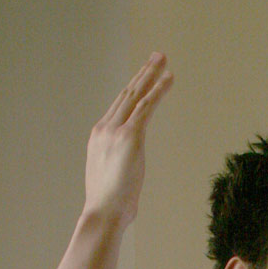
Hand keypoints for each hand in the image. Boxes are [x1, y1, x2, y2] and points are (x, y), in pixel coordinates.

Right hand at [83, 53, 172, 227]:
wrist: (103, 212)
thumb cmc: (109, 206)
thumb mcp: (112, 180)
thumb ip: (119, 169)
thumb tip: (128, 179)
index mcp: (99, 137)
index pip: (118, 107)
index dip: (132, 90)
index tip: (142, 77)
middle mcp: (104, 128)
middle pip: (126, 94)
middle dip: (142, 74)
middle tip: (156, 57)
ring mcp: (115, 131)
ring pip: (135, 95)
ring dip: (150, 74)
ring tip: (163, 58)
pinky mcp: (129, 136)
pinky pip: (146, 107)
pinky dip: (158, 90)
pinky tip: (168, 78)